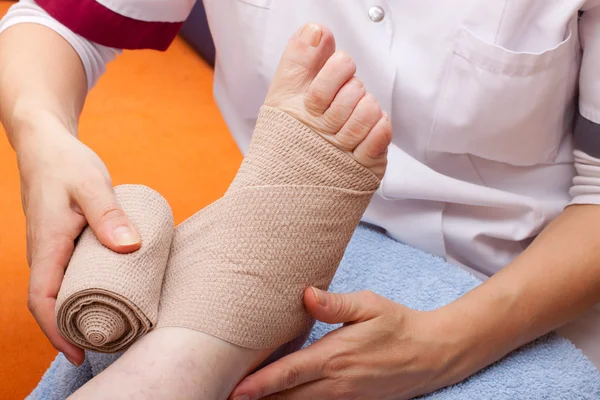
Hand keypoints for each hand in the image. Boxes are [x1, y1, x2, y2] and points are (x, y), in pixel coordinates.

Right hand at [15, 117, 140, 365]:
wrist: (48, 144)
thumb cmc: (66, 162)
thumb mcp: (92, 184)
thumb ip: (109, 215)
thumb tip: (130, 247)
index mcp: (47, 245)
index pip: (42, 300)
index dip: (56, 331)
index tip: (78, 353)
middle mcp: (47, 253)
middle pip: (54, 303)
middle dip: (75, 330)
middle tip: (109, 344)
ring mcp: (55, 248)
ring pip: (64, 289)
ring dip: (83, 310)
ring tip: (115, 325)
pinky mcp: (65, 240)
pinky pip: (74, 273)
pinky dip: (90, 288)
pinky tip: (113, 291)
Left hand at [230, 288, 464, 399]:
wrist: (431, 354)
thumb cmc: (398, 324)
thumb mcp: (370, 305)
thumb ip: (336, 304)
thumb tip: (306, 294)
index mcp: (336, 355)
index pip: (290, 373)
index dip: (260, 384)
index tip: (235, 391)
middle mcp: (337, 382)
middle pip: (288, 398)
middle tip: (226, 397)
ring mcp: (345, 396)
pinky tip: (282, 399)